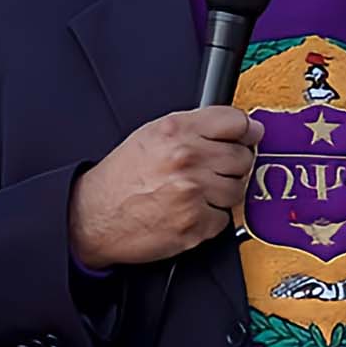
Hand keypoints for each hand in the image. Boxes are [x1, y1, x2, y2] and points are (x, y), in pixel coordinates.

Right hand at [69, 106, 263, 267]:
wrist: (94, 216)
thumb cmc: (122, 177)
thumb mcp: (152, 135)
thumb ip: (194, 127)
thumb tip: (238, 127)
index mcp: (176, 130)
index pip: (236, 122)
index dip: (247, 130)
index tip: (251, 135)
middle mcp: (186, 158)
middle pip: (242, 156)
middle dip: (234, 164)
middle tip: (217, 169)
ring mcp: (192, 193)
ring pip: (237, 189)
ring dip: (223, 192)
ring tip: (198, 191)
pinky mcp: (194, 225)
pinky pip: (224, 219)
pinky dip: (211, 218)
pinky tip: (190, 210)